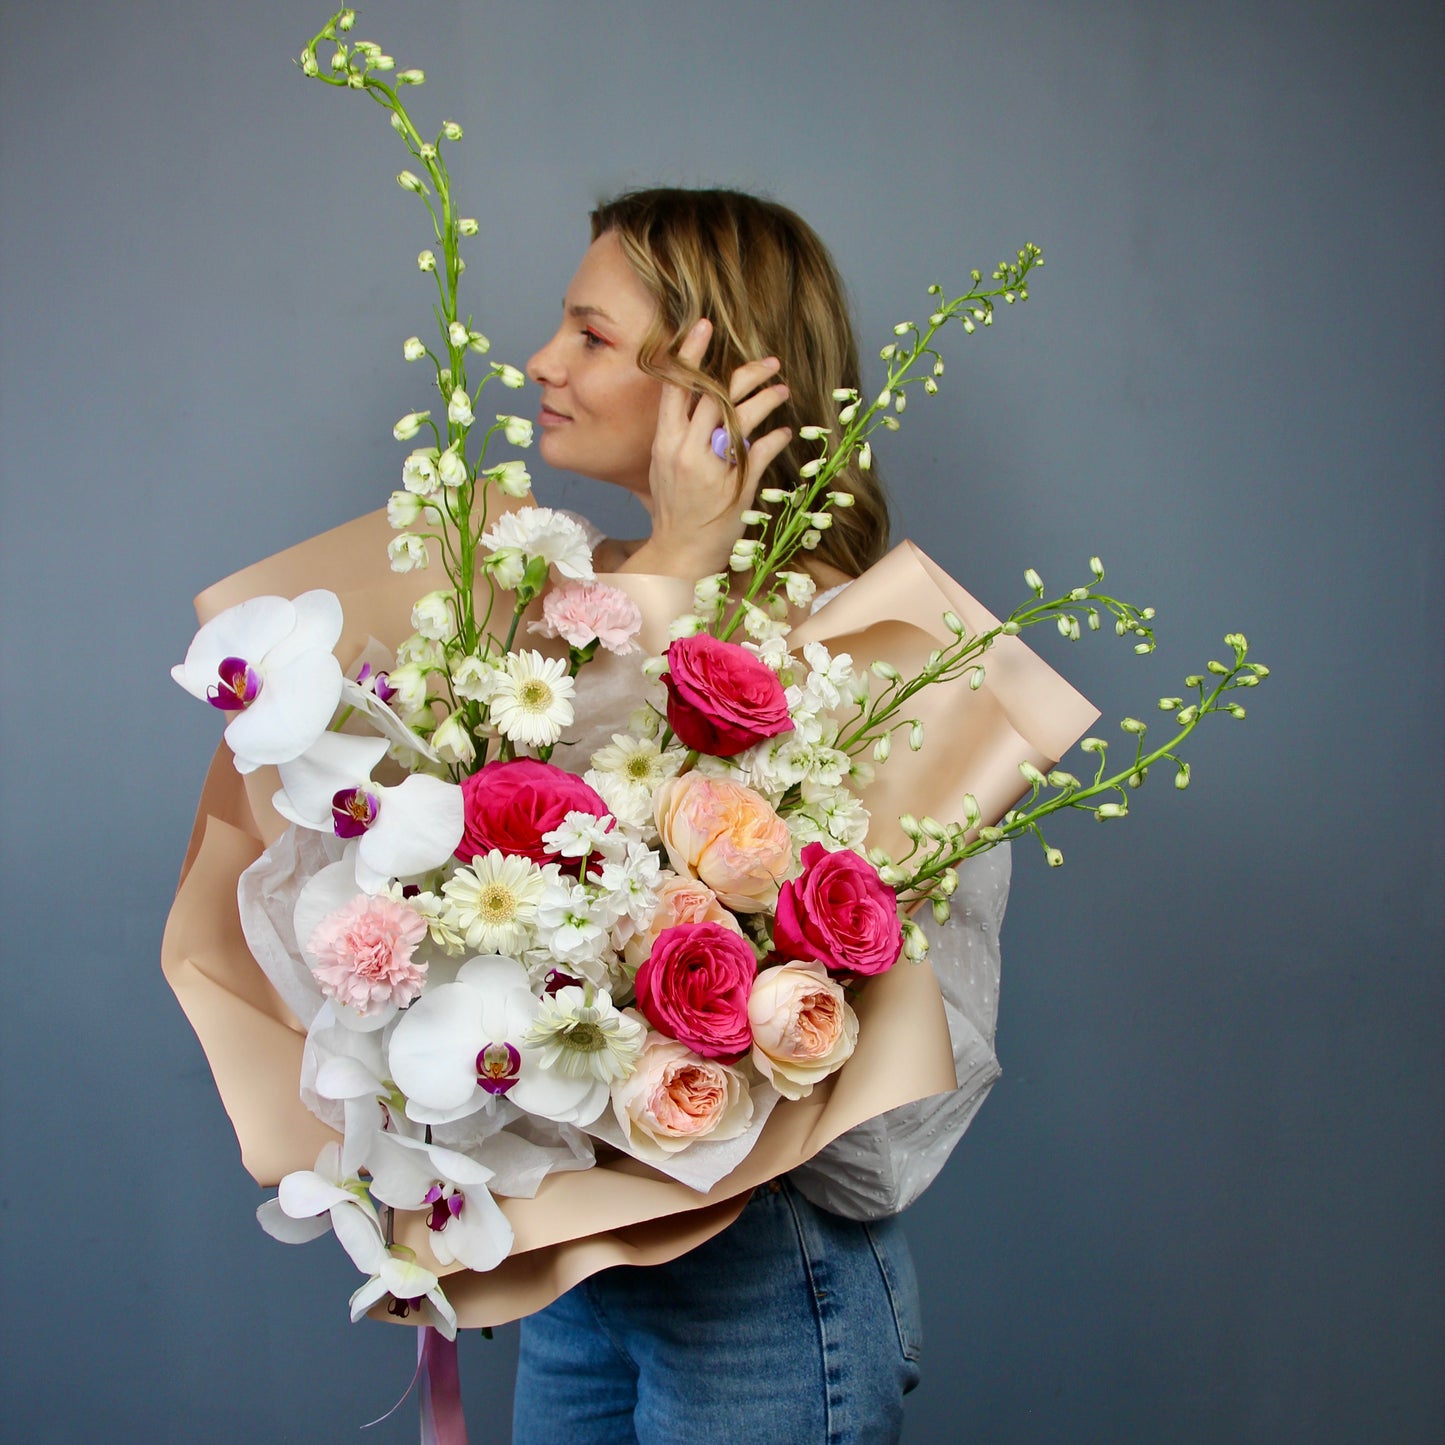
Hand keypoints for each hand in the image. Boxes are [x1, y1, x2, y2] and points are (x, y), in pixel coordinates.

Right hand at [622, 318, 791, 579]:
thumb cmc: (673, 509)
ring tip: (783, 388)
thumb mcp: (666, 466)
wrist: (678, 553)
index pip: (675, 388)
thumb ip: (681, 434)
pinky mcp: (734, 488)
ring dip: (766, 399)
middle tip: (770, 360)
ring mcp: (710, 469)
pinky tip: (784, 431)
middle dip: (747, 373)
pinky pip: (759, 453)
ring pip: (740, 419)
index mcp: (665, 441)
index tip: (705, 326)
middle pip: (716, 396)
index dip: (690, 355)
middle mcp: (684, 451)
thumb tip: (701, 405)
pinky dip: (775, 439)